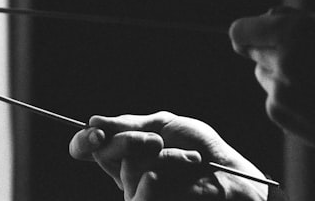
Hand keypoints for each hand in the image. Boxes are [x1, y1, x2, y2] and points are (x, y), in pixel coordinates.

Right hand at [69, 111, 267, 200]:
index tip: (95, 131)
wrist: (231, 175)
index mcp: (127, 152)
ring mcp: (137, 193)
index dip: (84, 140)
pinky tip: (173, 174)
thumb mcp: (165, 127)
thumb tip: (93, 122)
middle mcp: (127, 174)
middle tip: (157, 140)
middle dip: (130, 141)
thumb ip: (130, 126)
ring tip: (188, 159)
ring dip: (161, 157)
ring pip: (127, 170)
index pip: (90, 148)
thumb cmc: (203, 151)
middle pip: (105, 154)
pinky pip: (141, 193)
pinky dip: (160, 175)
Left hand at [230, 8, 314, 153]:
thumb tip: (267, 18)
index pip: (241, 31)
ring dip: (281, 75)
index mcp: (294, 33)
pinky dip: (289, 98)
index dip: (250, 34)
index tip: (256, 39)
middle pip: (255, 52)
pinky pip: (274, 97)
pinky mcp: (281, 114)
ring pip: (265, 74)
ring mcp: (279, 92)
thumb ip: (296, 19)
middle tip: (308, 59)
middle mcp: (281, 63)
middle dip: (273, 51)